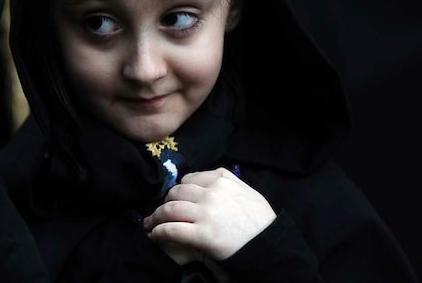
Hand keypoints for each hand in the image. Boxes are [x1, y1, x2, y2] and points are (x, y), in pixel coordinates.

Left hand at [143, 167, 275, 260]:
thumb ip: (229, 179)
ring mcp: (205, 214)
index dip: (180, 190)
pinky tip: (154, 235)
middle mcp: (211, 194)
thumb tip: (211, 174)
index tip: (176, 198)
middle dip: (166, 202)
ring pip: (169, 209)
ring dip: (156, 217)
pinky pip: (171, 229)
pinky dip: (158, 232)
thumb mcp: (249, 192)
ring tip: (151, 224)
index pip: (189, 180)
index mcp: (221, 180)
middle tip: (161, 212)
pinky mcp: (202, 235)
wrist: (270, 248)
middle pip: (176, 193)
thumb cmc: (262, 222)